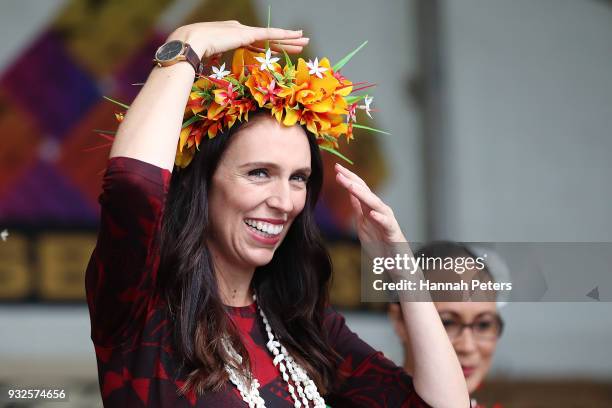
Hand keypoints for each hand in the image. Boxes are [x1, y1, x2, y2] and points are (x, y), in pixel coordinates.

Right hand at [166, 20, 308, 58]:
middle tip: (299, 45)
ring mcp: (244, 31)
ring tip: (304, 41)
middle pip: (267, 40)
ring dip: (289, 39)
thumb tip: (209, 71)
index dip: (267, 48)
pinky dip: (285, 35)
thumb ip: (212, 63)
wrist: (189, 43)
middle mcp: (239, 31)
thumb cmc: (192, 55)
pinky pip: (271, 34)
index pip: (254, 45)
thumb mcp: (206, 60)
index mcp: (231, 38)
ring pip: (273, 36)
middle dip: (283, 43)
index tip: (277, 52)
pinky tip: (297, 35)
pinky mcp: (247, 33)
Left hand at [334, 163, 406, 243]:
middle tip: (339, 172)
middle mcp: (380, 210)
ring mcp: (387, 220)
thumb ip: (358, 207)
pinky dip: (380, 218)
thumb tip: (350, 191)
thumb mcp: (363, 222)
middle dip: (352, 181)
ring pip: (376, 204)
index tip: (336, 167)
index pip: (359, 188)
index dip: (348, 177)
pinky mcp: (393, 233)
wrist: (394, 260)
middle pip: (366, 192)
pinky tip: (373, 214)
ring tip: (351, 187)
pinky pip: (386, 224)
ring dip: (363, 194)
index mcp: (371, 207)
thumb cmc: (380, 242)